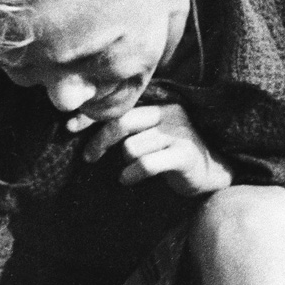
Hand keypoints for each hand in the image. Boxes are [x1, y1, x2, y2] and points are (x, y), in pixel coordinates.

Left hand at [72, 104, 231, 195]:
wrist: (215, 173)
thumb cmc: (176, 155)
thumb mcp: (153, 135)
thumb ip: (130, 129)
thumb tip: (85, 128)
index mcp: (159, 104)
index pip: (120, 106)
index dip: (92, 116)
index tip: (69, 127)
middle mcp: (169, 113)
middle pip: (122, 122)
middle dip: (100, 141)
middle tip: (89, 157)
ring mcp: (179, 133)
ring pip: (132, 146)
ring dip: (123, 163)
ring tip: (126, 172)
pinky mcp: (185, 155)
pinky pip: (147, 164)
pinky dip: (132, 174)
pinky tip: (128, 180)